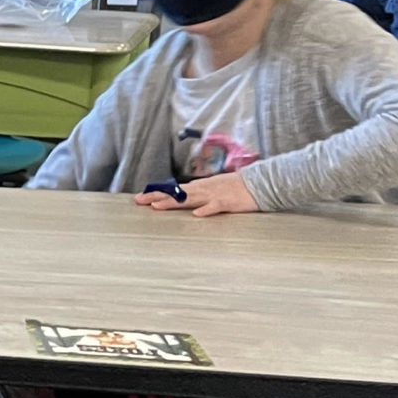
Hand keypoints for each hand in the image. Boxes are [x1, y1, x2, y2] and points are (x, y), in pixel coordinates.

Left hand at [135, 172, 256, 216]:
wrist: (259, 183)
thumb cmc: (236, 187)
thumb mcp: (213, 187)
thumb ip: (199, 192)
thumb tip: (184, 194)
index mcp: (199, 187)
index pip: (174, 190)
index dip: (157, 193)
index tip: (141, 197)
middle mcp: (203, 190)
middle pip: (176, 194)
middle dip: (157, 196)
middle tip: (138, 200)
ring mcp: (214, 195)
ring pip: (190, 199)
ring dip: (174, 202)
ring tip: (158, 206)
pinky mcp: (227, 203)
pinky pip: (215, 207)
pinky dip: (206, 210)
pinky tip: (196, 214)